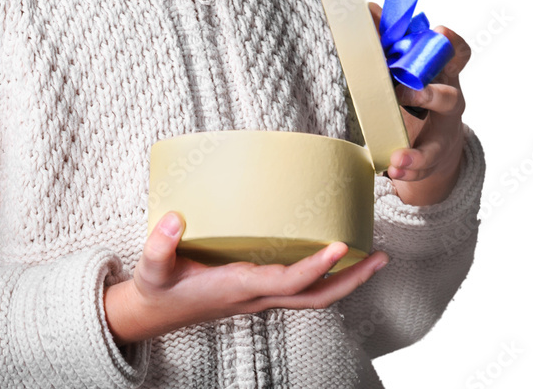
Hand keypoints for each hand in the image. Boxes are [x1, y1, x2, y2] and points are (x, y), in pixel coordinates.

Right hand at [103, 213, 388, 345]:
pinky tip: (332, 255)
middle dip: (351, 280)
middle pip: (316, 297)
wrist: (153, 313)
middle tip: (381, 257)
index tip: (340, 246)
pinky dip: (324, 275)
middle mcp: (256, 296)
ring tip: (372, 255)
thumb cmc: (157, 287)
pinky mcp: (257, 290)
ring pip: (313, 296)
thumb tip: (174, 219)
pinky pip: (300, 287)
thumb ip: (160, 244)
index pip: (287, 282)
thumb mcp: (152, 266)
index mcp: (238, 287)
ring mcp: (259, 296)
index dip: (315, 267)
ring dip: (346, 279)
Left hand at [368, 1, 469, 206]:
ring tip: (397, 155)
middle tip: (401, 93)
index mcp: (438, 70)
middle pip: (449, 95)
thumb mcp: (399, 65)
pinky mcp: (435, 153)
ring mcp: (444, 127)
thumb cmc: (408, 88)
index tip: (438, 33)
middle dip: (428, 94)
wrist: (425, 139)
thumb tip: (367, 7)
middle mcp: (447, 97)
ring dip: (418, 142)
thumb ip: (384, 39)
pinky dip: (409, 166)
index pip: (456, 52)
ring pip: (434, 146)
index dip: (451, 42)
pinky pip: (426, 161)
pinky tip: (394, 169)